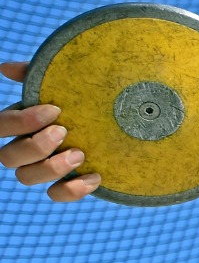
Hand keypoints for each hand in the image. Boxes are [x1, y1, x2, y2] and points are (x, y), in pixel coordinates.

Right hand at [0, 60, 100, 201]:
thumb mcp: (62, 83)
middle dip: (34, 146)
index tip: (54, 110)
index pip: (0, 127)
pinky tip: (95, 177)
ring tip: (80, 154)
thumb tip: (6, 67)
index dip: (20, 121)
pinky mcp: (65, 183)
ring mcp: (44, 168)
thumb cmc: (82, 99)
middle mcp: (26, 148)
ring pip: (26, 178)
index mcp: (20, 123)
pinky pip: (56, 195)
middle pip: (8, 157)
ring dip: (51, 168)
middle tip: (64, 132)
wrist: (122, 120)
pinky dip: (72, 190)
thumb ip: (35, 75)